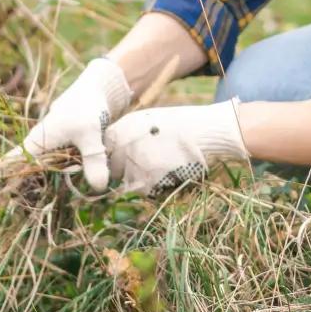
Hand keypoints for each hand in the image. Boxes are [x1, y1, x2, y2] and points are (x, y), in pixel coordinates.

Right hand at [0, 56, 131, 206]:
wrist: (93, 95)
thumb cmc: (87, 110)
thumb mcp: (91, 134)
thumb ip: (94, 159)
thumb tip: (98, 187)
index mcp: (35, 144)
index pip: (6, 165)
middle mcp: (36, 150)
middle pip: (15, 177)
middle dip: (7, 197)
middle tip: (2, 223)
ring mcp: (46, 154)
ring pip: (30, 180)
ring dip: (26, 197)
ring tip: (24, 220)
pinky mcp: (58, 156)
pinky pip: (46, 177)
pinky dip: (45, 191)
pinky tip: (49, 205)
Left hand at [104, 99, 248, 194]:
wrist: (206, 132)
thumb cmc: (178, 126)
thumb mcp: (146, 121)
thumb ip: (125, 136)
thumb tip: (110, 153)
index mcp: (122, 130)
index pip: (104, 151)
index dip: (113, 155)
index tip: (124, 156)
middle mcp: (124, 148)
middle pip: (114, 169)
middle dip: (126, 169)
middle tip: (149, 161)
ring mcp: (135, 166)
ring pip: (129, 182)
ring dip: (141, 178)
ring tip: (163, 163)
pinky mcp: (149, 183)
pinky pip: (145, 189)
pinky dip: (155, 184)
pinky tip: (170, 170)